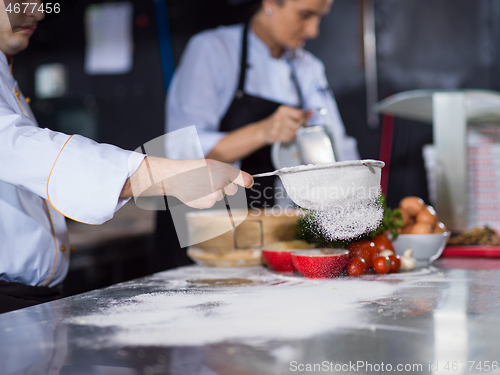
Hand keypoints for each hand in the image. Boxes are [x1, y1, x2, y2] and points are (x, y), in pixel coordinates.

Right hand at [121, 157, 253, 208]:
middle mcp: (221, 184)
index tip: (249, 182)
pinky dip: (207, 198)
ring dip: (215, 192)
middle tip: (211, 179)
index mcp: (224, 171)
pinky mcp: (207, 204)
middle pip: (232, 190)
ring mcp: (214, 196)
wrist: (175, 177)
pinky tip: (198, 191)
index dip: (245, 181)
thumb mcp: (213, 165)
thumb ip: (232, 174)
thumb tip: (249, 183)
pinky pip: (212, 202)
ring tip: (202, 184)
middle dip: (226, 186)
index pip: (243, 179)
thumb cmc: (194, 169)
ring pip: (221, 196)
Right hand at [258, 105, 307, 143]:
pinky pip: (288, 139)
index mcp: (283, 109)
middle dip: (297, 129)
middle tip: (292, 128)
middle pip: (297, 125)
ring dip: (292, 135)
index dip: (303, 120)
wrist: (264, 130)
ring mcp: (276, 126)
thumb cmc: (278, 122)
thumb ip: (300, 114)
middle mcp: (279, 116)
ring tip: (287, 132)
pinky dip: (288, 139)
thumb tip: (311, 113)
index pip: (299, 114)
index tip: (303, 122)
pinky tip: (284, 136)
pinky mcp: (274, 134)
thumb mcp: (288, 114)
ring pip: (293, 133)